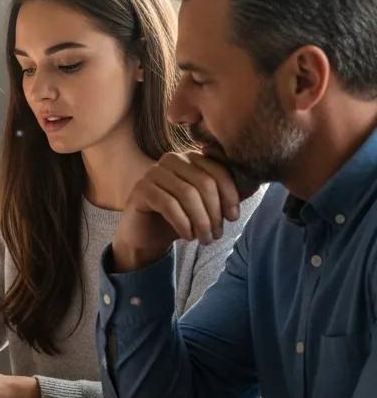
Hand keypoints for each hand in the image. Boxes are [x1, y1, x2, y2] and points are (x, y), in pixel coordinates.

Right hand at [112, 151, 241, 271]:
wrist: (147, 235)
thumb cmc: (181, 218)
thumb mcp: (208, 205)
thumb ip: (228, 192)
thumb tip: (256, 182)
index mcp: (190, 157)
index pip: (218, 169)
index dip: (230, 194)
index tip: (233, 217)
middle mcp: (171, 159)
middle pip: (203, 182)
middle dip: (214, 212)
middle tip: (216, 234)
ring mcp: (153, 172)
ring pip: (187, 194)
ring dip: (201, 222)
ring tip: (204, 239)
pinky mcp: (141, 189)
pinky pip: (169, 205)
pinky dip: (183, 224)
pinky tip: (187, 236)